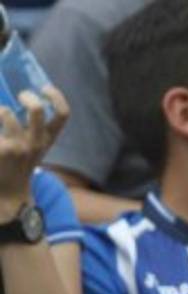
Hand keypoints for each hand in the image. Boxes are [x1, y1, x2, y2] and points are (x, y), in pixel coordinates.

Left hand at [0, 85, 68, 217]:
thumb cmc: (21, 163)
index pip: (63, 114)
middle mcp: (36, 142)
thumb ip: (34, 126)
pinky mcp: (1, 151)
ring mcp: (18, 147)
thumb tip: (21, 97)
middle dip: (26, 96)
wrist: (10, 192)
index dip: (56, 96)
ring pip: (6, 112)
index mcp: (47, 138)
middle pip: (36, 109)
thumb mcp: (35, 146)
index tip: (44, 88)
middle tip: (19, 97)